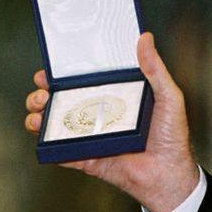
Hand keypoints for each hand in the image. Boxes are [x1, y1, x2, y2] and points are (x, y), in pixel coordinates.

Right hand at [25, 31, 198, 211]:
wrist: (168, 174)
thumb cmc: (172, 135)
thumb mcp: (169, 96)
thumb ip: (156, 69)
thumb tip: (145, 38)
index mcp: (116, 97)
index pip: (85, 81)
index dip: (65, 74)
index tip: (51, 68)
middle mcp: (100, 115)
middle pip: (63, 100)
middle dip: (44, 93)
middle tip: (43, 90)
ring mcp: (91, 137)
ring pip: (55, 124)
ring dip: (39, 115)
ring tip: (39, 109)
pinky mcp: (86, 158)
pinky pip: (60, 151)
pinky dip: (46, 143)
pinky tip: (42, 133)